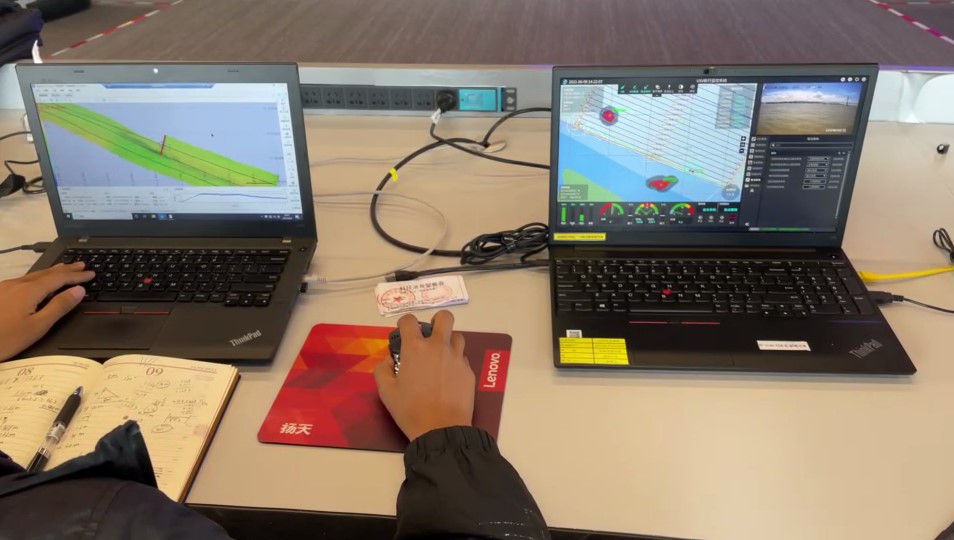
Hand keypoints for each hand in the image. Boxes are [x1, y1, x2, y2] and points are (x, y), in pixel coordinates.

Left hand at [0, 262, 94, 360]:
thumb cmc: (5, 339)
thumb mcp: (37, 326)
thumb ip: (59, 306)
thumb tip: (78, 290)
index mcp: (30, 291)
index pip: (59, 278)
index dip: (76, 275)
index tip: (91, 273)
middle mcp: (17, 284)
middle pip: (46, 273)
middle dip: (65, 269)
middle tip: (81, 265)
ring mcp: (5, 287)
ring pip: (33, 275)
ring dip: (52, 271)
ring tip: (64, 268)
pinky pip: (24, 279)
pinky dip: (38, 277)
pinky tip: (37, 281)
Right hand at [374, 310, 474, 441]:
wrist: (441, 429)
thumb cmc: (410, 410)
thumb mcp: (386, 392)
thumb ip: (382, 371)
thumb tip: (389, 361)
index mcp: (416, 348)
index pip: (410, 320)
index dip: (405, 322)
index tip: (404, 331)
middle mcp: (438, 347)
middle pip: (444, 318)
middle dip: (437, 320)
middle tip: (430, 334)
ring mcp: (457, 358)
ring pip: (457, 337)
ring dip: (448, 341)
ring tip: (441, 356)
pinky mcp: (469, 371)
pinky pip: (463, 358)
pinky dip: (455, 361)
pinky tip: (449, 377)